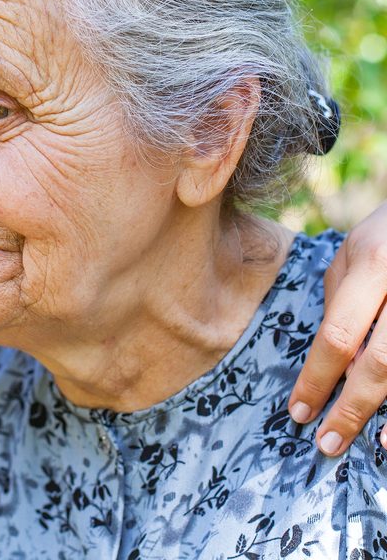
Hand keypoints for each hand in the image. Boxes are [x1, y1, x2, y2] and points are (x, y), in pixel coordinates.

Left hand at [288, 203, 386, 455]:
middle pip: (382, 363)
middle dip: (352, 407)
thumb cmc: (386, 234)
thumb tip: (331, 359)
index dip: (317, 377)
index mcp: (375, 266)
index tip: (298, 411)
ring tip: (369, 443)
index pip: (339, 334)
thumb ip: (340, 301)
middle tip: (326, 442)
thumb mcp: (352, 252)